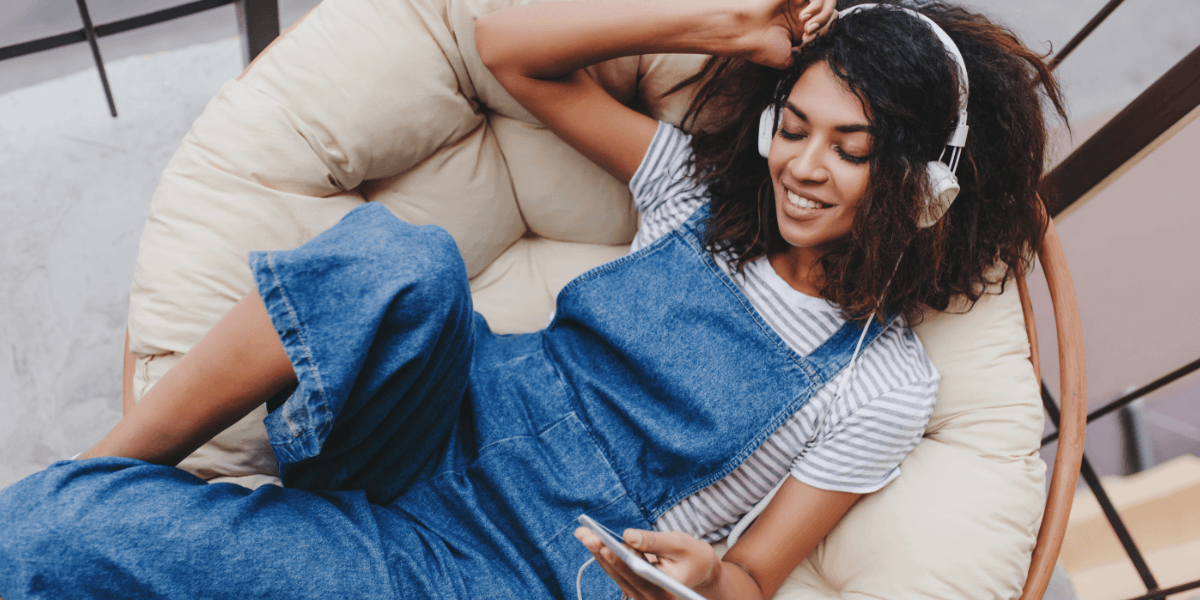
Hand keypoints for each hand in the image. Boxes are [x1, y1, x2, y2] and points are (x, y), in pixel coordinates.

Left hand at [575, 527, 721, 599]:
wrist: (699, 570)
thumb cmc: (693, 555)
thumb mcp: (678, 543)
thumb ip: (653, 541)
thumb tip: (627, 536)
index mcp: (665, 591)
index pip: (639, 577)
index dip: (621, 563)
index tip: (606, 547)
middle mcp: (650, 598)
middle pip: (621, 574)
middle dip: (601, 552)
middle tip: (586, 534)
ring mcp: (640, 594)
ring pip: (614, 573)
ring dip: (598, 552)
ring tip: (583, 533)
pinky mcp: (633, 586)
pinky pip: (615, 571)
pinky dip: (604, 554)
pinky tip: (592, 540)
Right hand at [738, 0, 837, 67]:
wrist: (747, 33)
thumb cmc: (763, 48)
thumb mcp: (790, 59)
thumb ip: (807, 53)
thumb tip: (823, 46)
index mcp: (801, 30)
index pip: (827, 27)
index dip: (824, 35)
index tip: (807, 43)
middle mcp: (801, 15)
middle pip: (831, 14)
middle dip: (825, 26)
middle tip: (809, 33)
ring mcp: (799, 2)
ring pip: (828, 3)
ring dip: (822, 17)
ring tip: (807, 26)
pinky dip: (817, 6)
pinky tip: (803, 17)